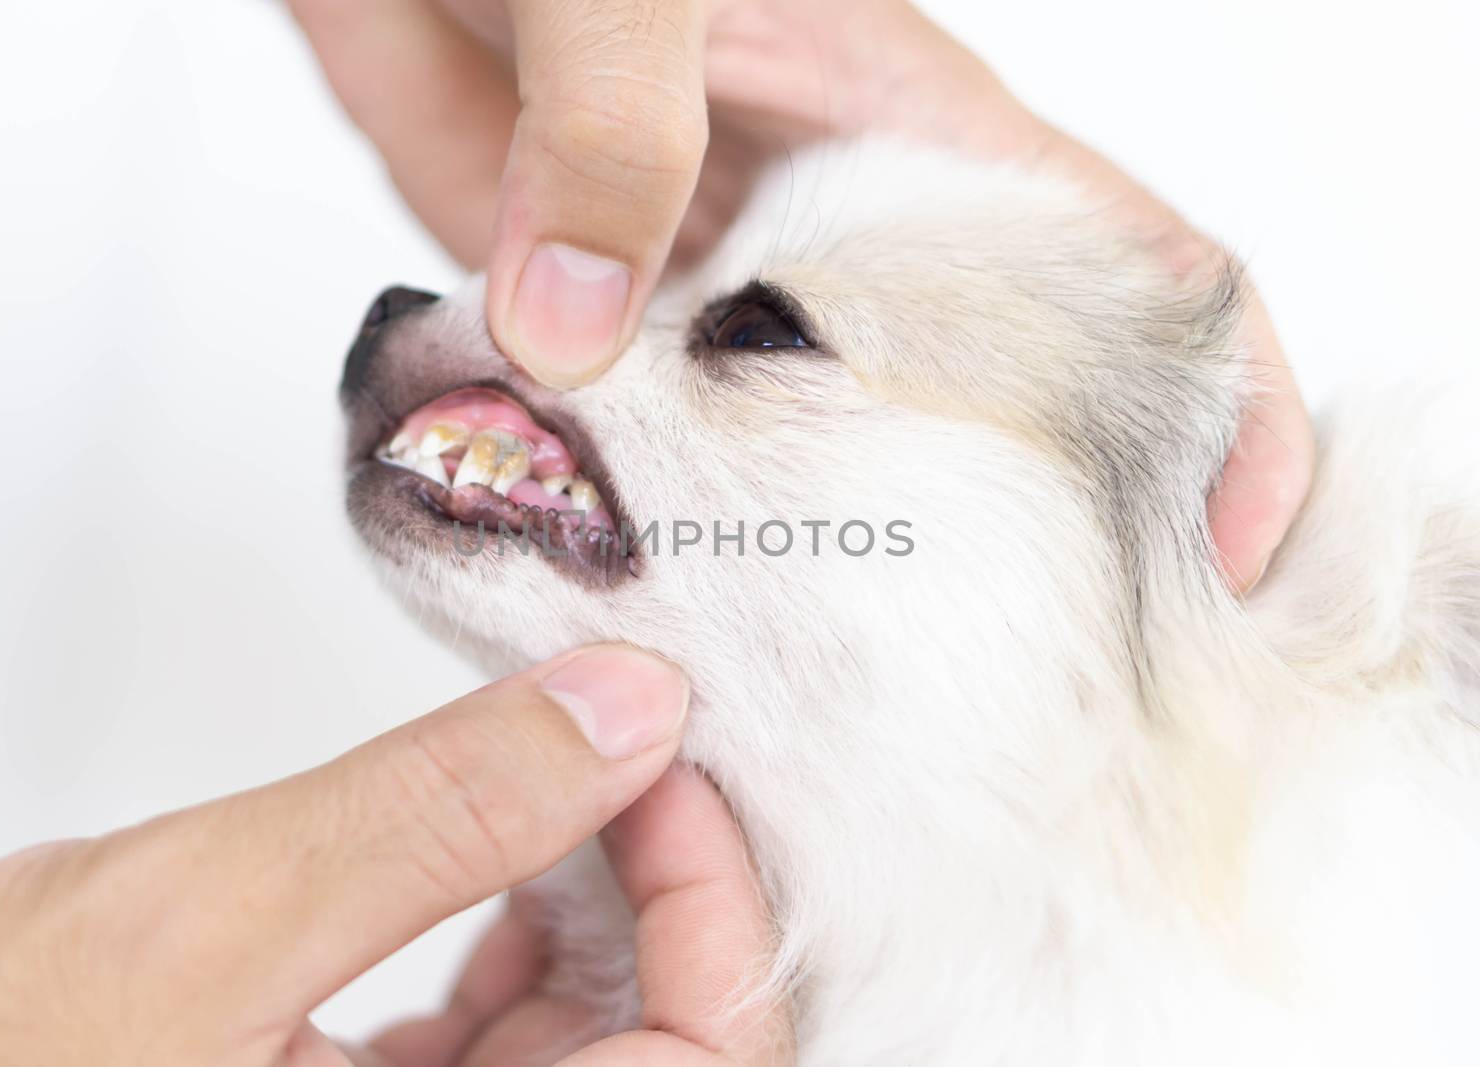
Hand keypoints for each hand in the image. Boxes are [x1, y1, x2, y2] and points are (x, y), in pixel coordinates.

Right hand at [0, 646, 791, 1065]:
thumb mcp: (206, 921)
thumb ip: (434, 816)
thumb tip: (623, 711)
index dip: (717, 915)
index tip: (671, 769)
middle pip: (654, 1053)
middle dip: (651, 893)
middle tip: (611, 750)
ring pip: (575, 1050)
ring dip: (583, 909)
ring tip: (547, 786)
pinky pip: (487, 1057)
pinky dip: (506, 948)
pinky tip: (480, 858)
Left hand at [287, 0, 1310, 585]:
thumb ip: (615, 128)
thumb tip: (580, 334)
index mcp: (903, 129)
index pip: (1119, 267)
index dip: (1215, 402)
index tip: (1230, 553)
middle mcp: (816, 226)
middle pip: (960, 402)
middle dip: (997, 532)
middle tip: (992, 679)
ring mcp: (699, 278)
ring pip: (785, 446)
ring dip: (794, 549)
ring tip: (810, 678)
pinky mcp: (585, 310)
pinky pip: (625, 438)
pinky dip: (625, 512)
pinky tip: (617, 589)